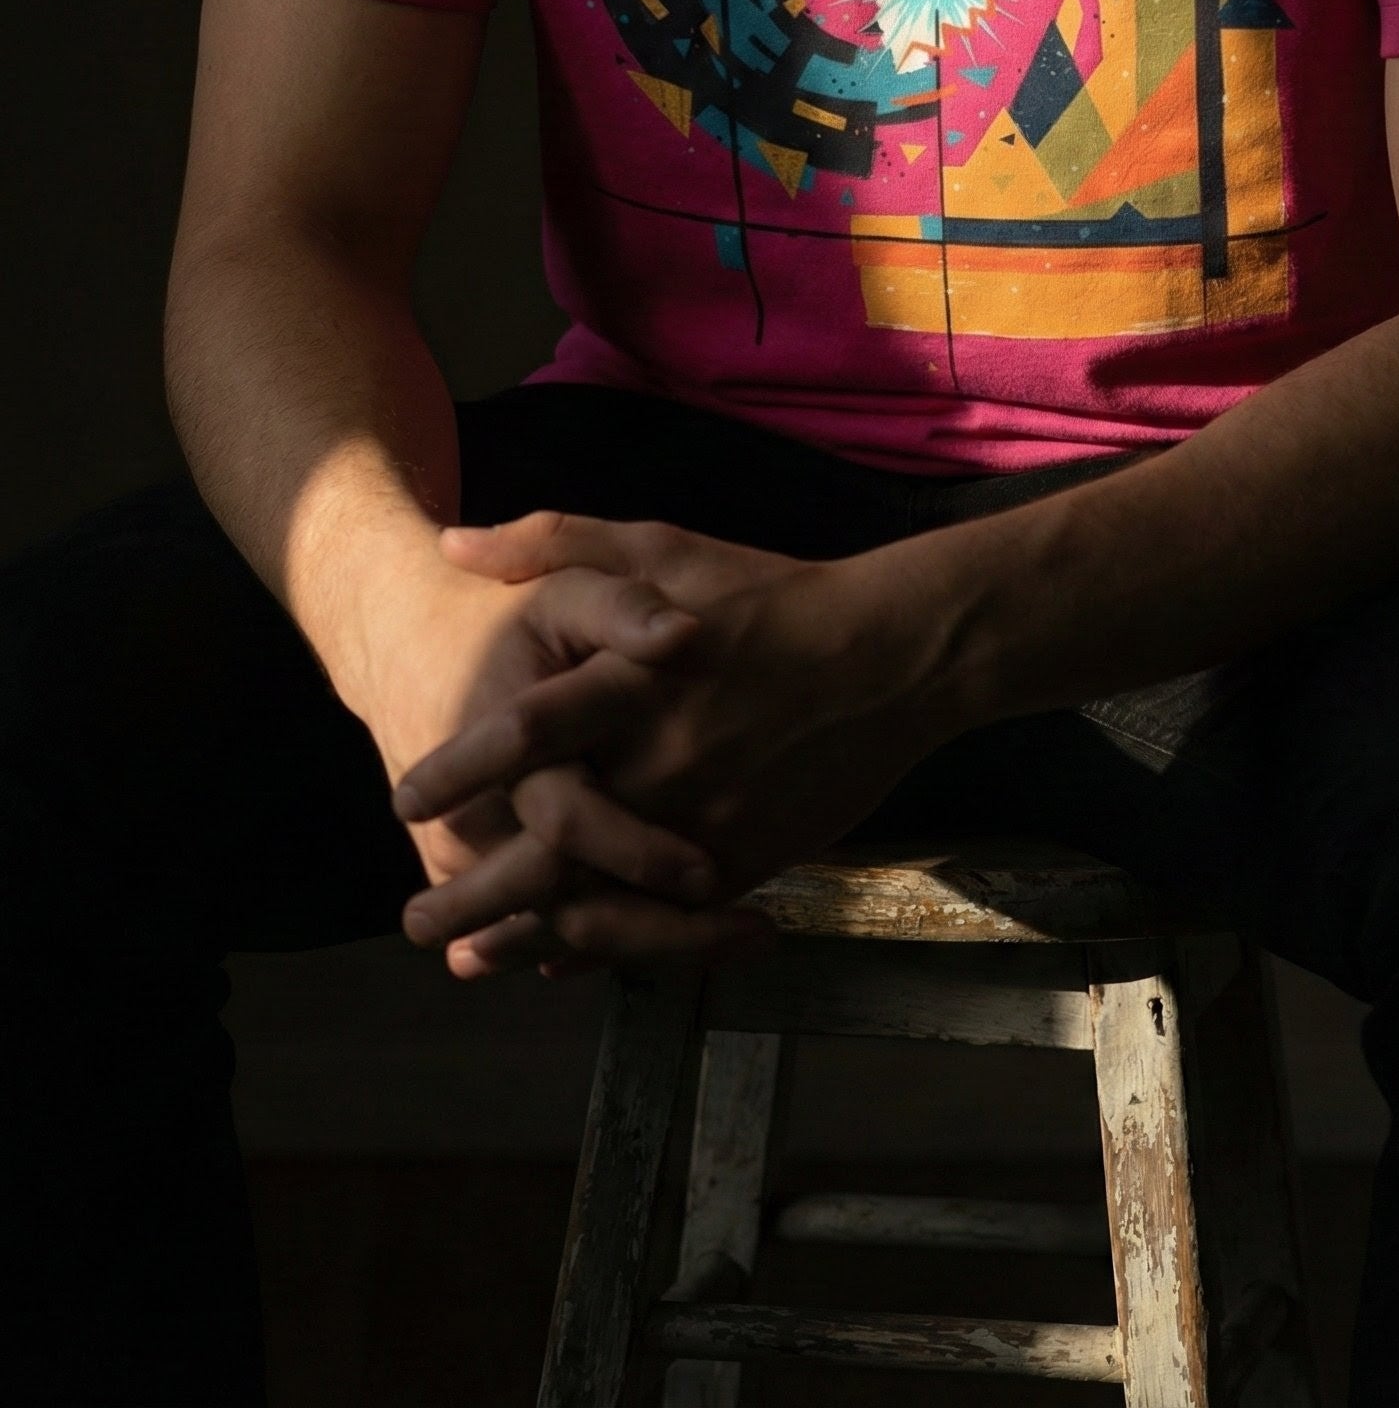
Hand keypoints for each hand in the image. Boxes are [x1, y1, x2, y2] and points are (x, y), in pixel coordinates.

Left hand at [390, 512, 971, 972]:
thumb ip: (556, 542)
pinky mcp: (745, 859)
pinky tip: (563, 959)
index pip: (526, 733)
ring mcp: (706, 819)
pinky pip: (662, 918)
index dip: (459, 771)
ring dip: (526, 938)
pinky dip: (607, 944)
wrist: (890, 655)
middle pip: (549, 845)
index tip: (404, 800)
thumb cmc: (771, 595)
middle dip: (474, 893)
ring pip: (601, 899)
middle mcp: (664, 758)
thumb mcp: (663, 546)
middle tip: (414, 920)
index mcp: (635, 680)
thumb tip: (454, 543)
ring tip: (469, 959)